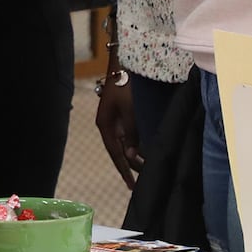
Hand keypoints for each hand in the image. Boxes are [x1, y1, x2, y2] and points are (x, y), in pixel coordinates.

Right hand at [95, 74, 142, 188]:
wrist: (123, 65)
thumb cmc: (125, 86)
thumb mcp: (129, 111)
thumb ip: (131, 134)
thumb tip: (132, 156)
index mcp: (105, 126)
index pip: (115, 154)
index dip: (124, 170)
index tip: (132, 186)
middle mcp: (108, 126)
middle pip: (119, 151)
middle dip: (131, 165)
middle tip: (146, 178)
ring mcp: (114, 120)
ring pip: (124, 145)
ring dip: (134, 156)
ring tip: (147, 169)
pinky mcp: (122, 115)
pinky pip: (128, 136)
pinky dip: (136, 146)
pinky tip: (144, 151)